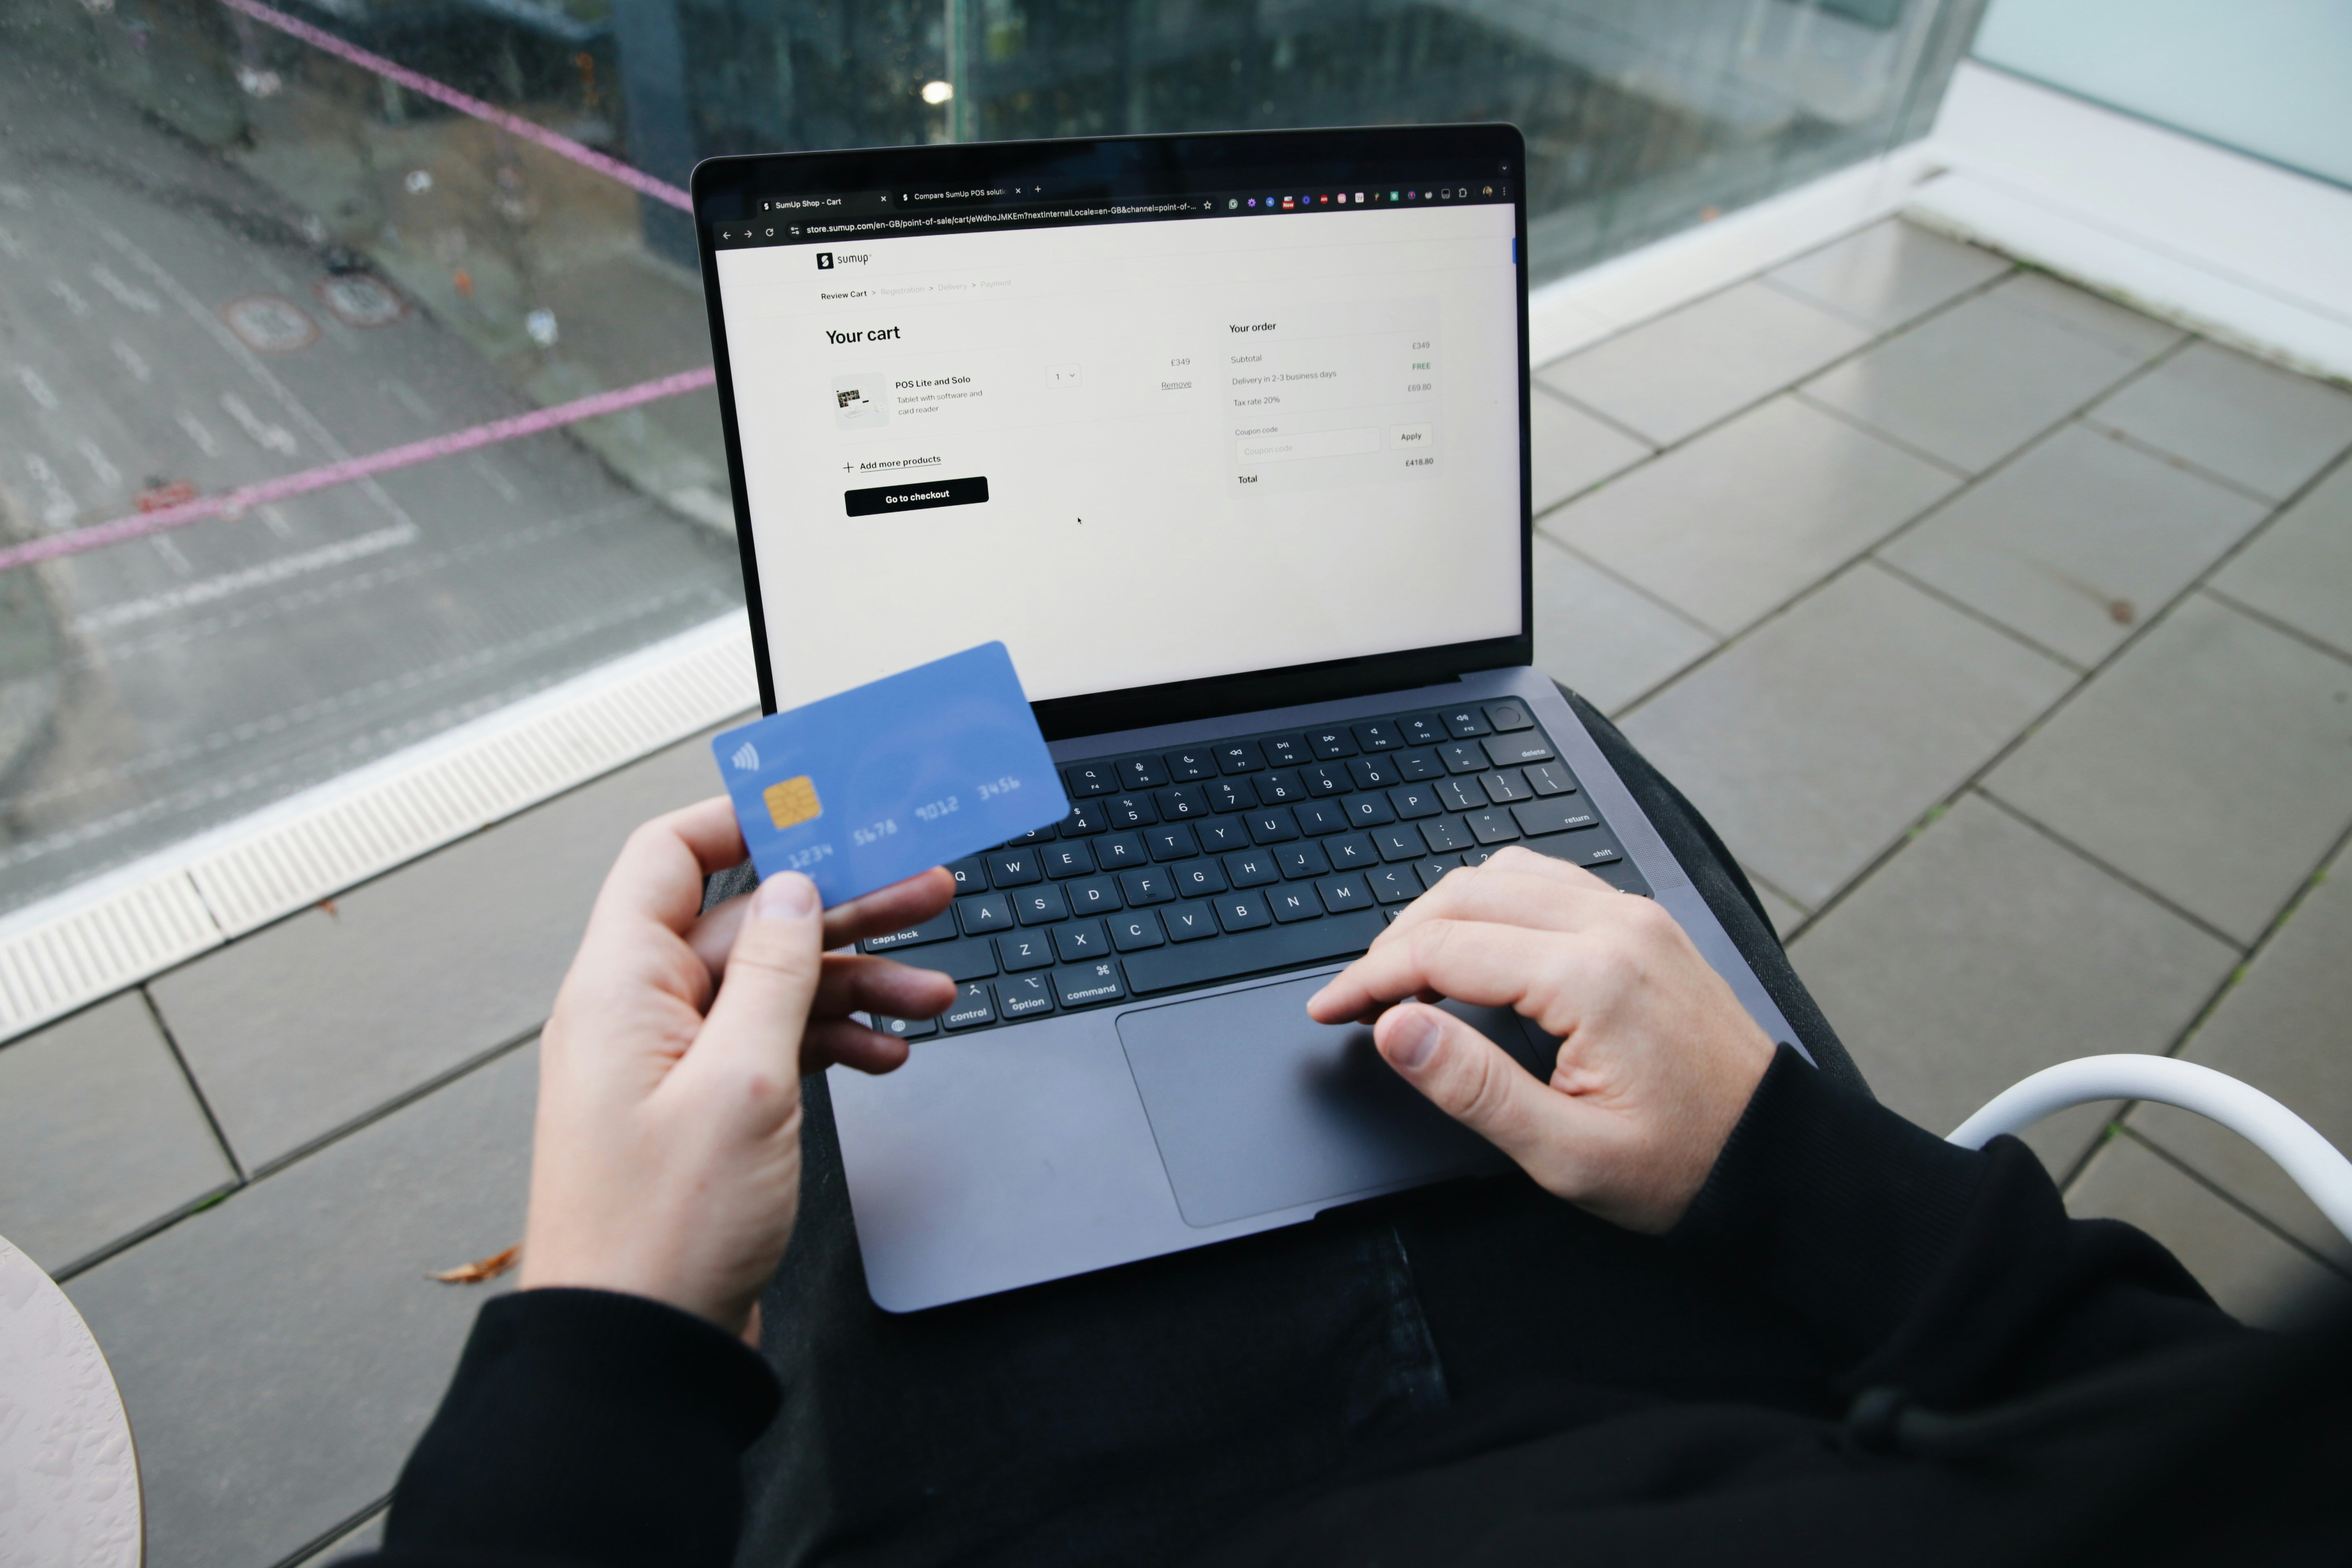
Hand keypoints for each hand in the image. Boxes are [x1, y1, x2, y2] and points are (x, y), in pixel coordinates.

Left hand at [518, 797, 956, 1336]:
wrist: (638, 1352)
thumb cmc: (661, 1233)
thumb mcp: (741, 1081)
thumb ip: (773, 972)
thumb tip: (794, 890)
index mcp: (619, 988)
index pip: (671, 857)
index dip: (746, 821)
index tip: (824, 805)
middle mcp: (637, 1016)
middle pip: (748, 923)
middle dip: (841, 906)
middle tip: (927, 888)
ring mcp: (671, 1065)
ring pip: (774, 987)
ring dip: (855, 982)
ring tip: (934, 990)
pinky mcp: (703, 1111)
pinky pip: (773, 1046)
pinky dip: (832, 1041)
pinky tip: (886, 1052)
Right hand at [1307, 847, 1773, 1232]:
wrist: (1776, 1158)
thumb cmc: (1683, 1164)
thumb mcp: (1567, 1153)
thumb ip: (1473, 1086)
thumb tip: (1395, 1029)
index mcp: (1592, 979)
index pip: (1443, 950)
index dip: (1369, 979)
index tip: (1329, 1010)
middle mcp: (1614, 926)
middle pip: (1463, 897)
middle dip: (1394, 943)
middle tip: (1358, 998)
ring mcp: (1633, 916)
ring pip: (1502, 874)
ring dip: (1441, 914)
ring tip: (1406, 974)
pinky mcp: (1643, 922)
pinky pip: (1547, 880)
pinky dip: (1492, 901)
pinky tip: (1475, 945)